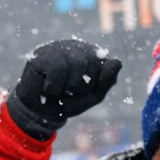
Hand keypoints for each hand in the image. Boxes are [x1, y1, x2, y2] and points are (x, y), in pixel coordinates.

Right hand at [8, 39, 122, 139]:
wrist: (42, 113)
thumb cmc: (68, 101)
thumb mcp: (93, 95)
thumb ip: (107, 79)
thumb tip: (118, 62)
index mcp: (89, 53)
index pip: (103, 63)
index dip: (94, 83)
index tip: (82, 90)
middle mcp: (73, 46)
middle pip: (91, 62)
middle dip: (81, 85)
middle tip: (68, 91)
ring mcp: (56, 47)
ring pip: (76, 63)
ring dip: (68, 87)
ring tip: (58, 90)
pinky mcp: (40, 53)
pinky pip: (57, 67)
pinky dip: (54, 86)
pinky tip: (47, 87)